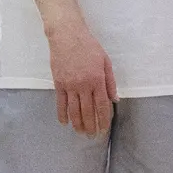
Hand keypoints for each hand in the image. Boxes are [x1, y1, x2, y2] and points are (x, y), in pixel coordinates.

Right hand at [46, 21, 116, 135]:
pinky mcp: (58, 83)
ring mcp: (69, 85)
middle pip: (87, 111)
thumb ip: (110, 82)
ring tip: (80, 133)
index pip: (102, 105)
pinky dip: (62, 114)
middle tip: (92, 136)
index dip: (103, 119)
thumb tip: (114, 100)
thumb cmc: (89, 46)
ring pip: (73, 110)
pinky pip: (60, 102)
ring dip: (77, 123)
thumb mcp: (106, 61)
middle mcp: (83, 85)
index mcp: (97, 80)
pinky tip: (64, 122)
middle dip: (91, 125)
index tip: (104, 129)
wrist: (67, 35)